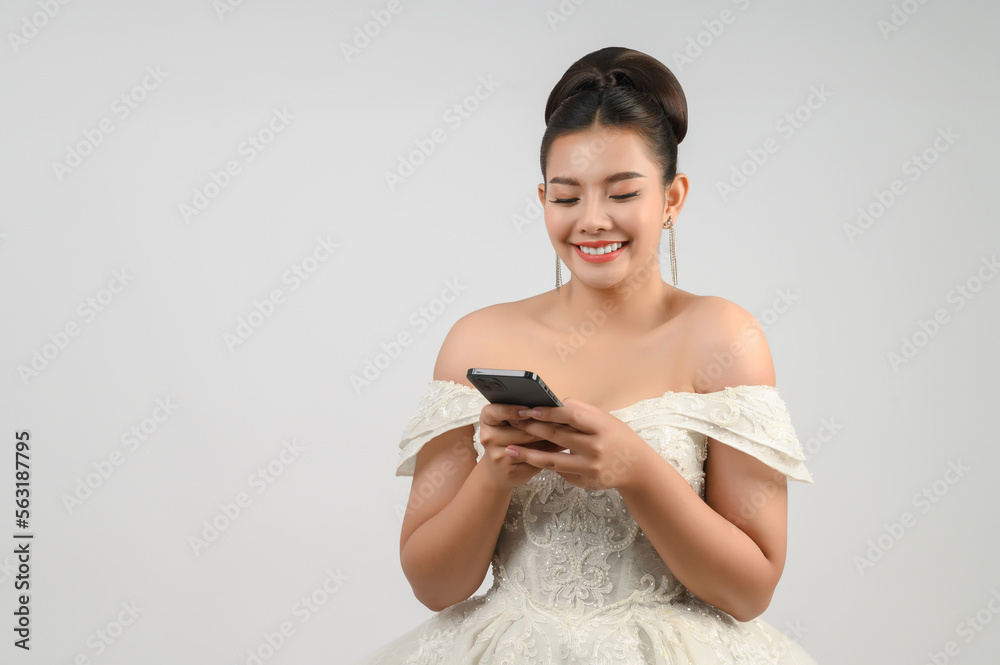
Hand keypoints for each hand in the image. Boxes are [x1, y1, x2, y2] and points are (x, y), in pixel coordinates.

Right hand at [479, 402, 567, 491]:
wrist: (499, 471)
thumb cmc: (509, 440)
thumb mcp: (508, 424)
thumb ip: (523, 414)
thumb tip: (550, 407)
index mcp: (487, 420)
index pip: (494, 411)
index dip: (511, 410)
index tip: (528, 410)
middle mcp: (488, 438)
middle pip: (520, 429)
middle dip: (543, 425)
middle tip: (562, 419)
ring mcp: (498, 457)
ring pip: (531, 446)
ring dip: (550, 439)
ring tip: (567, 432)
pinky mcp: (510, 472)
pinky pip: (535, 461)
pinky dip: (549, 454)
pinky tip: (560, 448)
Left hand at [505, 397, 650, 490]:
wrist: (636, 467)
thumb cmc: (616, 436)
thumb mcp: (604, 419)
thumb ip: (579, 412)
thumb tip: (550, 405)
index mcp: (601, 427)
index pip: (571, 416)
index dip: (549, 412)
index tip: (529, 410)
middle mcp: (596, 448)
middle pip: (558, 437)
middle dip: (532, 429)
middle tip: (513, 423)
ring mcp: (590, 468)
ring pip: (552, 461)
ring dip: (528, 455)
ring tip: (509, 449)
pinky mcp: (585, 482)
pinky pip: (561, 472)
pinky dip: (547, 464)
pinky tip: (532, 459)